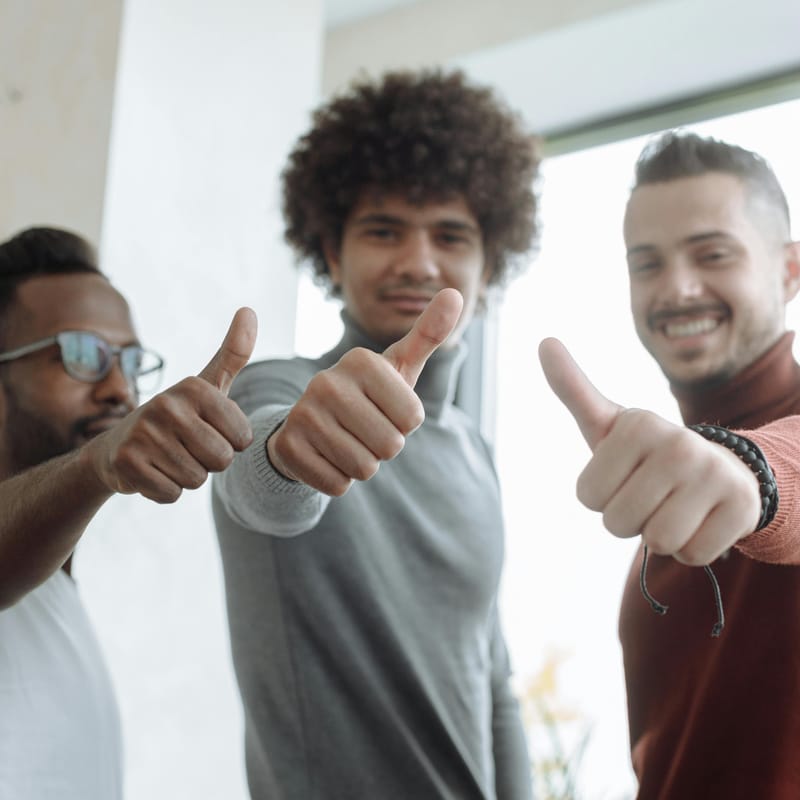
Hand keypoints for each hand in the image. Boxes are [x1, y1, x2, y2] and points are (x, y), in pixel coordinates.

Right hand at [85, 307, 256, 502]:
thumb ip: (233, 353)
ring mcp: (144, 434)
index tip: (207, 430)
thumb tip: (249, 309)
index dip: (230, 444)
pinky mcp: (128, 463)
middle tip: (186, 447)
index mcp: (195, 387)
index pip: (242, 439)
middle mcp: (168, 405)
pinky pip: (171, 494)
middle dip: (209, 463)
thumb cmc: (177, 416)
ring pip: (196, 479)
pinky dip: (165, 490)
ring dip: (187, 476)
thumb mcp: (207, 385)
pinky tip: (151, 471)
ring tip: (168, 457)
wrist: (116, 447)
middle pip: (222, 460)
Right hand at [269, 288, 463, 495]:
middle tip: (366, 430)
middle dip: (385, 447)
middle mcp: (326, 382)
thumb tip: (456, 294)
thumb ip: (428, 334)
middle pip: (390, 445)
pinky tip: (328, 456)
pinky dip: (339, 479)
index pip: (412, 419)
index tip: (385, 410)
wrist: (310, 424)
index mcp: (360, 360)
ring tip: (347, 442)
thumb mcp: (399, 366)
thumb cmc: (369, 395)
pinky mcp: (289, 447)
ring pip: (364, 468)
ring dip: (363, 464)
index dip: (405, 424)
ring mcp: (303, 414)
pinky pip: (338, 484)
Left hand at [538, 337, 760, 564]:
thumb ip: (573, 389)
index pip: (587, 496)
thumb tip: (544, 341)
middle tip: (650, 495)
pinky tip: (701, 519)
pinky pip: (693, 554)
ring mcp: (715, 474)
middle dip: (628, 519)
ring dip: (659, 535)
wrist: (720, 467)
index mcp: (638, 426)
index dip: (602, 496)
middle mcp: (679, 444)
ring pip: (658, 540)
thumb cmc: (647, 453)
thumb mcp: (608, 423)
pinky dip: (691, 547)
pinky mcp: (742, 507)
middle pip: (618, 522)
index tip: (623, 476)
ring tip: (674, 506)